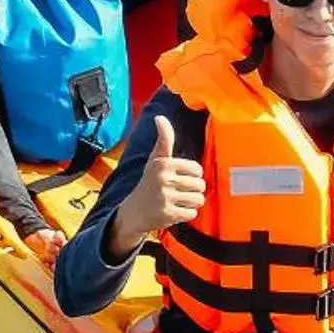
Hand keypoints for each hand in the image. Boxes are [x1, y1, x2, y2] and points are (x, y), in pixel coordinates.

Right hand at [117, 117, 206, 247]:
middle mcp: (163, 179)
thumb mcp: (155, 160)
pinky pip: (192, 214)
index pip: (198, 170)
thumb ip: (164, 139)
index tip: (179, 178)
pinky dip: (186, 214)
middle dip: (192, 191)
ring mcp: (165, 197)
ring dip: (190, 203)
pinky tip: (174, 211)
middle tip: (177, 192)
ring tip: (176, 201)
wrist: (133, 212)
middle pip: (200, 185)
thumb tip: (160, 118)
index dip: (192, 176)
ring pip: (198, 200)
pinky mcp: (167, 214)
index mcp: (163, 163)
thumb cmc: (149, 183)